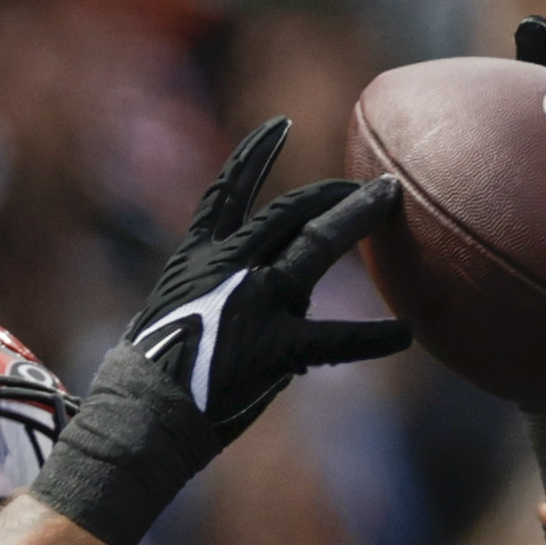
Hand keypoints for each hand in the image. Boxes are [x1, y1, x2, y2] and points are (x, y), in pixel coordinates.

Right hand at [29, 119, 409, 544]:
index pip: (226, 194)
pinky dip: (375, 338)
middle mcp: (227, 268)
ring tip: (390, 202)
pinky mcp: (276, 346)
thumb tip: (252, 306)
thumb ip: (210, 299)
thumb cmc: (147, 381)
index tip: (281, 127)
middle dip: (333, 193)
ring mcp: (253, 301)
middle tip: (372, 186)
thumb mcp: (167, 319)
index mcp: (195, 261)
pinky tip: (406, 334)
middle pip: (289, 212)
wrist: (138, 417)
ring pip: (316, 245)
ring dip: (355, 218)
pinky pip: (338, 337)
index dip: (255, 156)